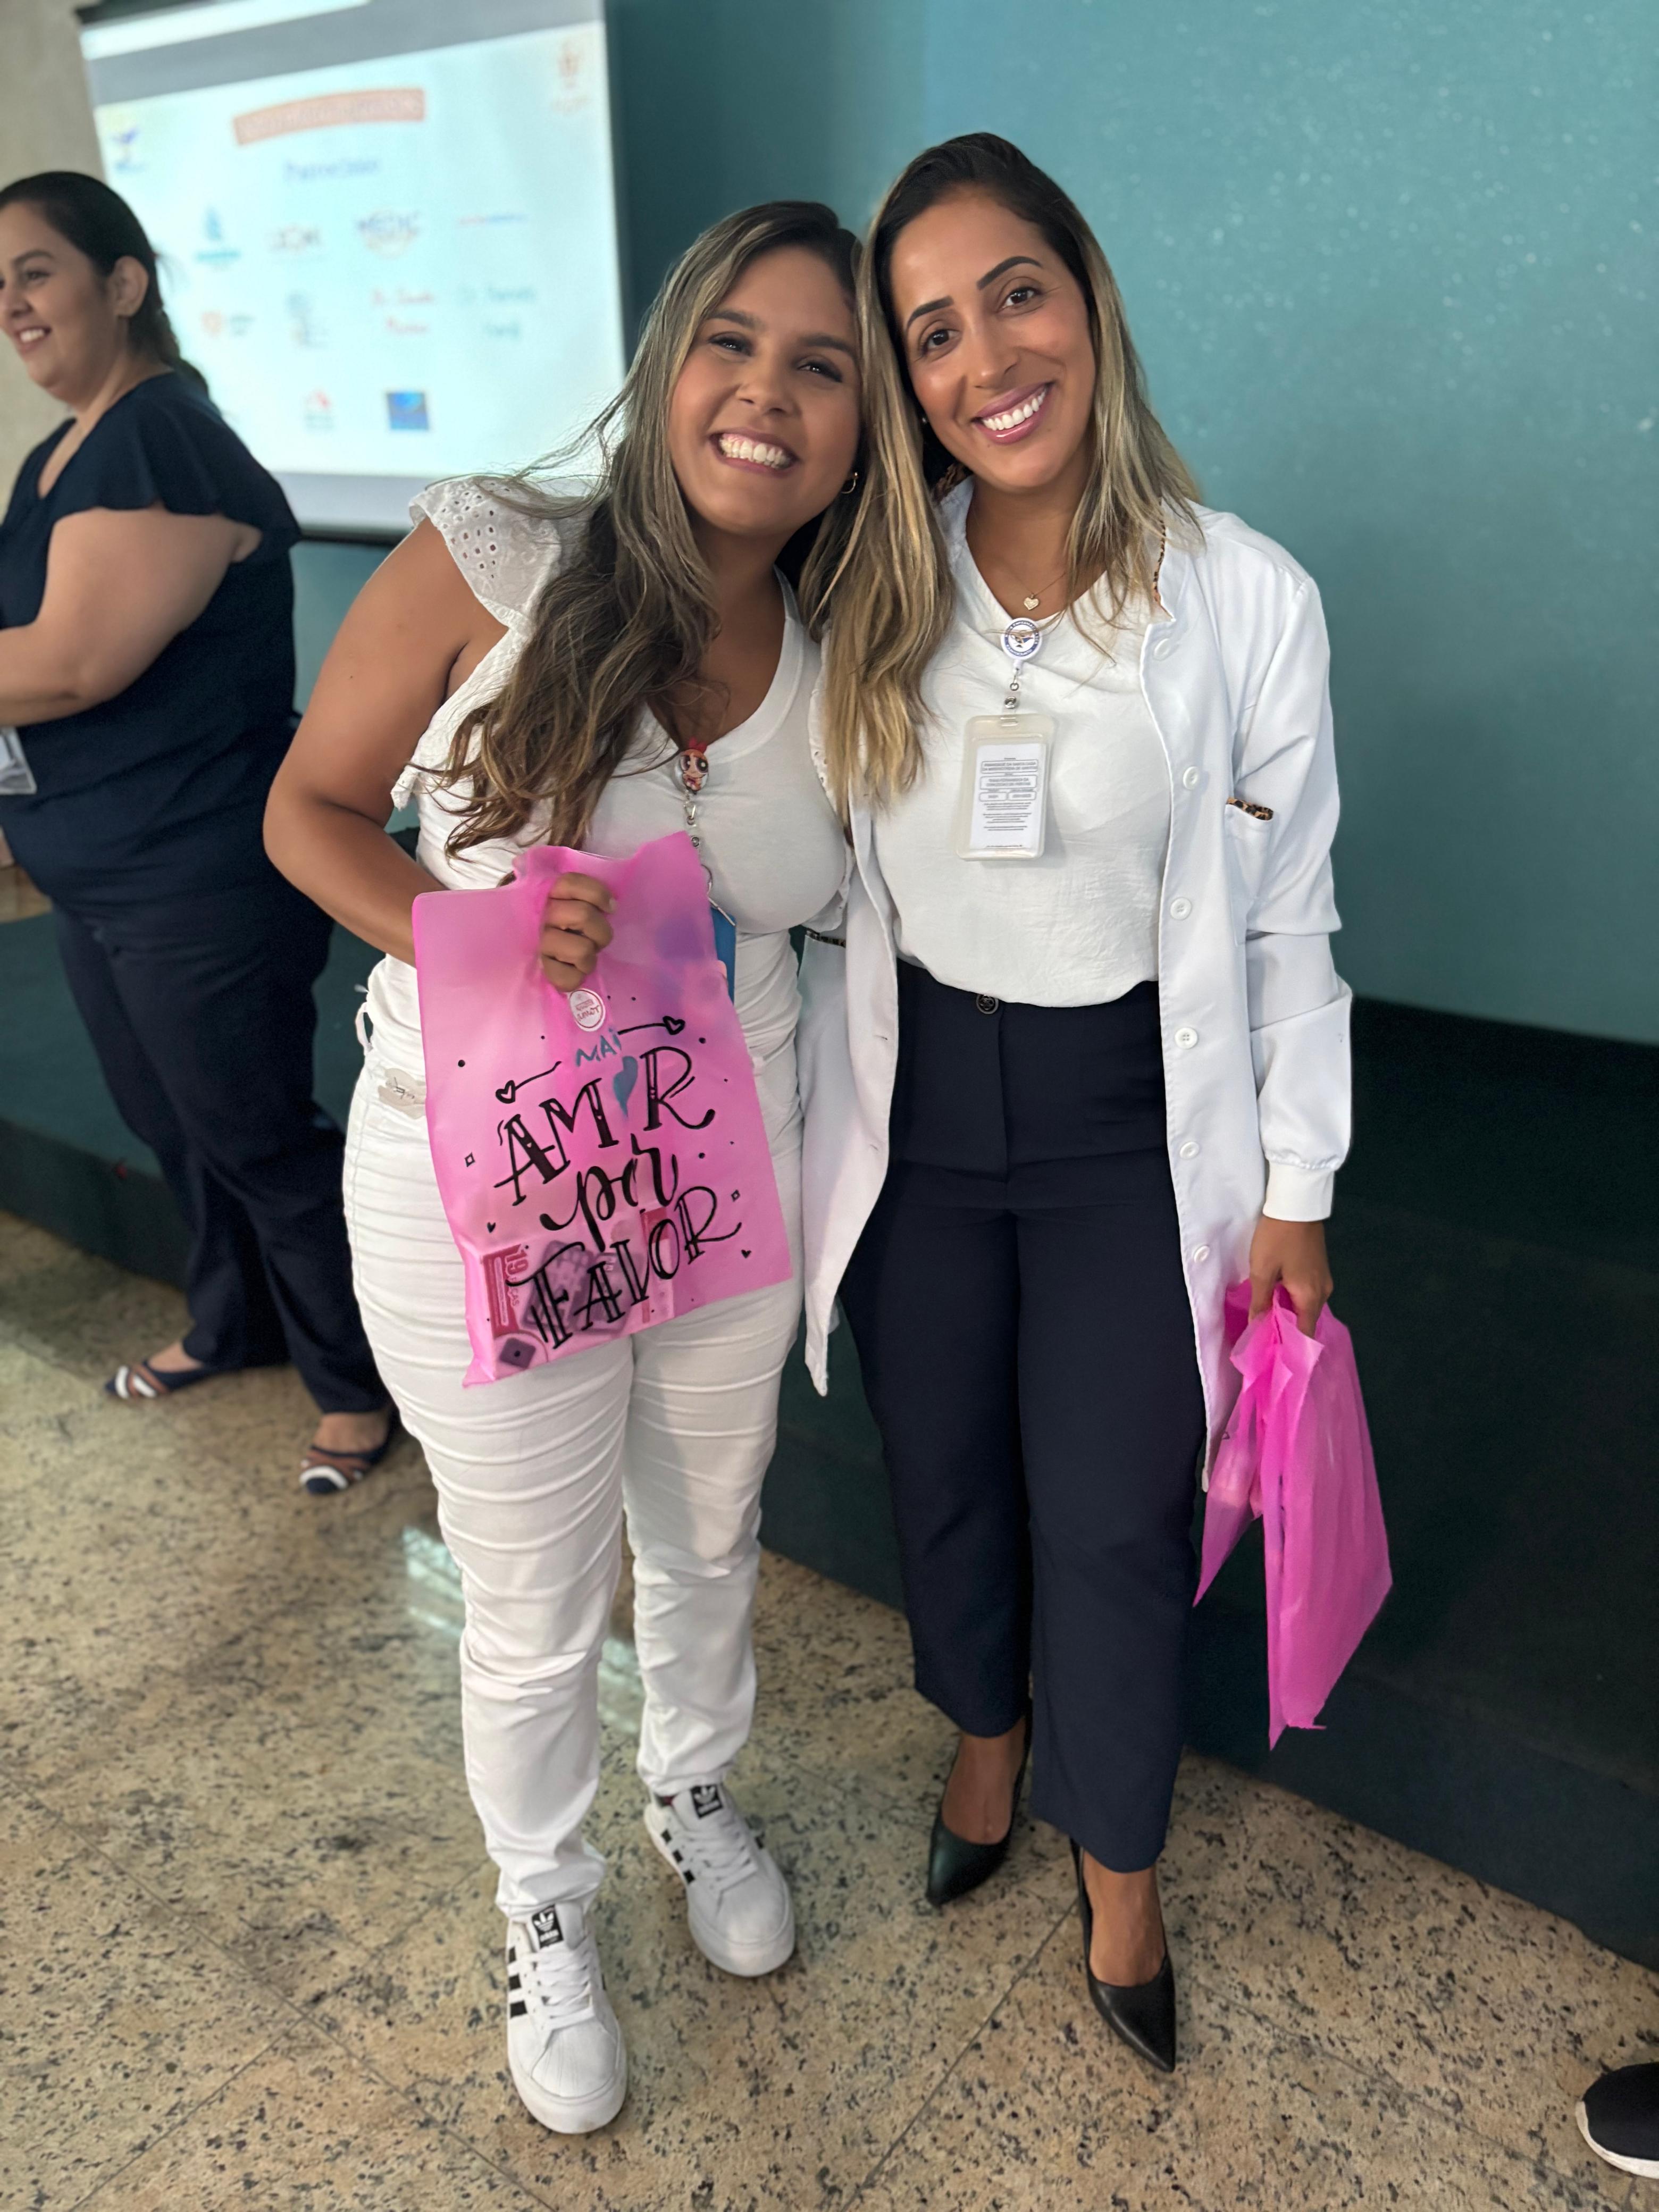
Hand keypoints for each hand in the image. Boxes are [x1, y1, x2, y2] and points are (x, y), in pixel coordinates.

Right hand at [538, 873, 613, 990]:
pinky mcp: (543, 969)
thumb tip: (612, 906)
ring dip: (590, 956)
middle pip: (582, 915)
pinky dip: (577, 978)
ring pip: (581, 949)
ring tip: (586, 957)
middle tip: (597, 940)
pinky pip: (567, 977)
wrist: (565, 963)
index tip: (610, 908)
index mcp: (553, 897)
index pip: (569, 882)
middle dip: (600, 931)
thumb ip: (591, 897)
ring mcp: (541, 944)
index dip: (596, 894)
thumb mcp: (588, 908)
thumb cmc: (582, 932)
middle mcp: (544, 917)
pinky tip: (575, 972)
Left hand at [1247, 1215, 1332, 1336]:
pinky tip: (1276, 1300)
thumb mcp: (1262, 1271)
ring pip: (1305, 1306)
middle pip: (1305, 1321)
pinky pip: (1306, 1293)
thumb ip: (1260, 1302)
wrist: (1296, 1204)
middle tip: (1264, 1340)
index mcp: (1310, 1297)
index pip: (1305, 1334)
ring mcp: (1323, 1279)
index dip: (1289, 1347)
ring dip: (1288, 1314)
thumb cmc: (1277, 1238)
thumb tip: (1258, 1326)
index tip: (1273, 1355)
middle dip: (1286, 1332)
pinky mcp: (1318, 1268)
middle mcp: (1322, 1292)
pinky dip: (1292, 1300)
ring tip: (1266, 1322)